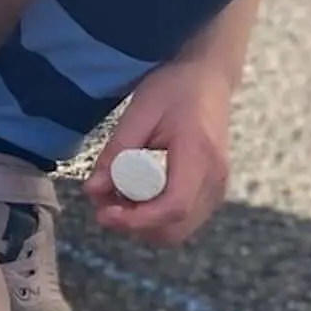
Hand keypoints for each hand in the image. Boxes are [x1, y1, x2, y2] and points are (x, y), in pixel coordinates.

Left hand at [84, 58, 233, 248]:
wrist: (209, 79)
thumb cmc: (174, 89)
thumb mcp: (139, 112)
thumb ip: (115, 153)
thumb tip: (92, 191)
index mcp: (199, 154)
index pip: (174, 206)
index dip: (137, 219)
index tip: (104, 213)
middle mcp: (215, 178)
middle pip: (175, 229)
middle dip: (134, 225)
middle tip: (104, 203)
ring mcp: (217, 188)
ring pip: (177, 231)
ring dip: (142, 224)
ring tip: (117, 195)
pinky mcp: (211, 192)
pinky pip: (182, 221)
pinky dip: (154, 217)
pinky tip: (135, 194)